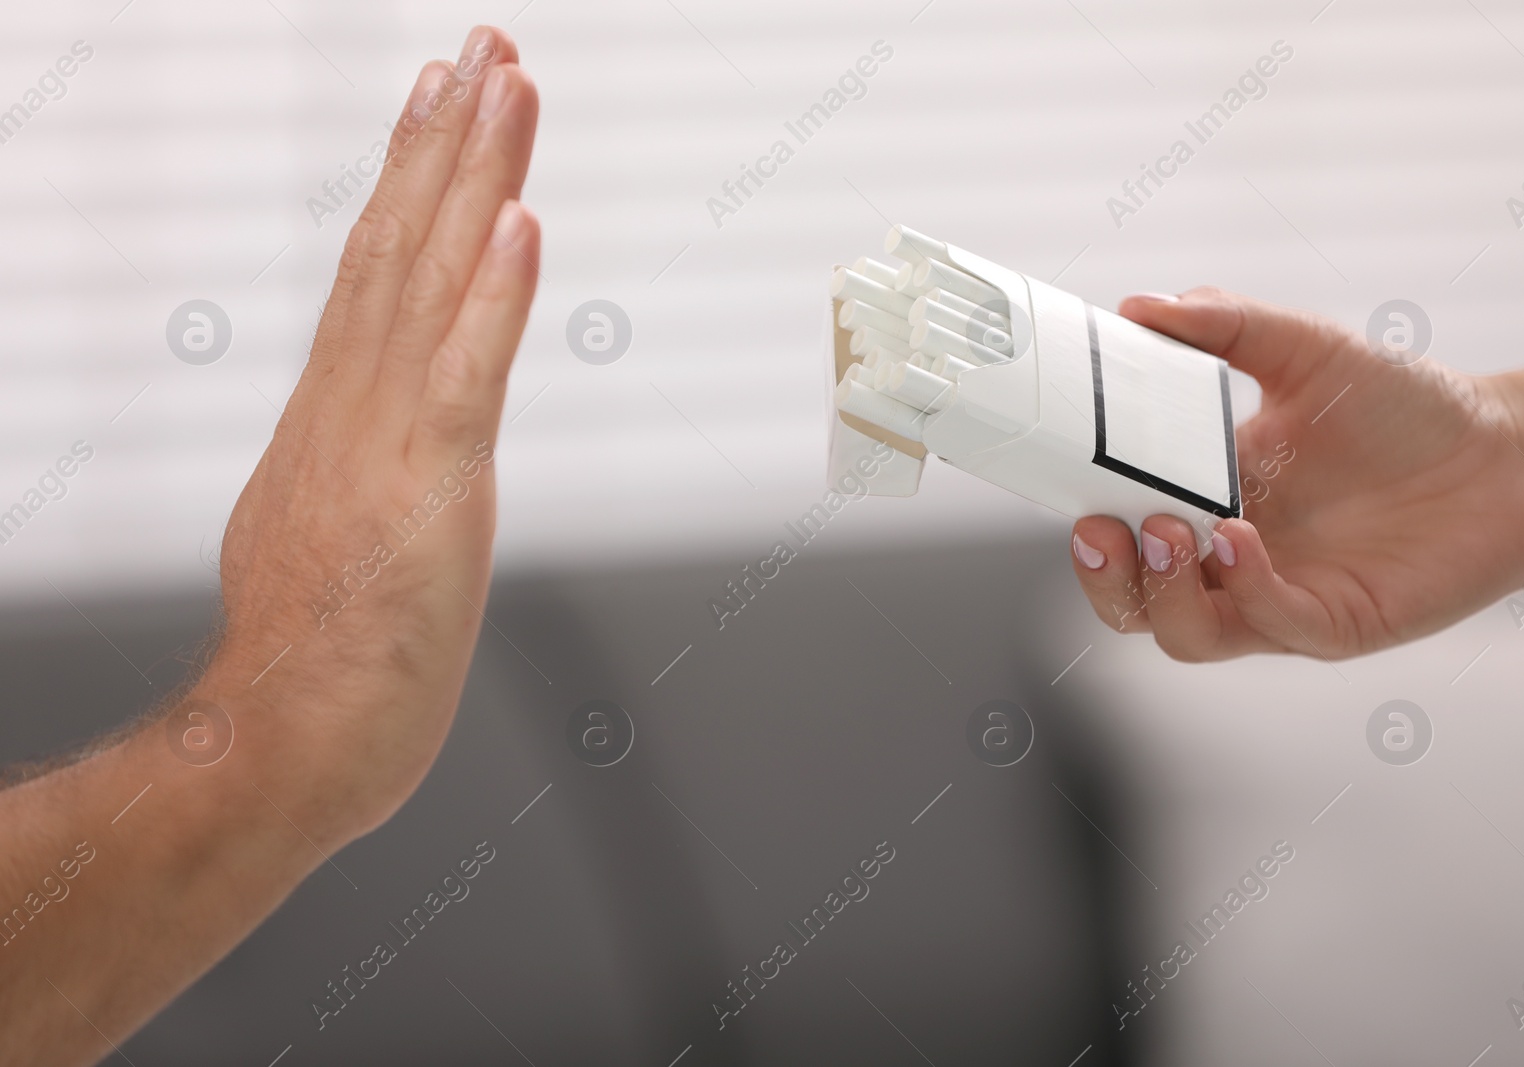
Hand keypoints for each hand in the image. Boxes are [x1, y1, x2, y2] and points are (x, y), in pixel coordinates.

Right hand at [197, 25, 539, 840]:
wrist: (284, 749)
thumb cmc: (317, 667)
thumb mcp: (325, 539)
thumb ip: (346, 477)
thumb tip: (356, 455)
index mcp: (338, 418)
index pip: (382, 272)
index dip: (415, 181)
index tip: (442, 101)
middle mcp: (354, 406)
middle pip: (403, 246)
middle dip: (448, 141)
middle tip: (479, 47)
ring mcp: (385, 440)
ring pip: (433, 283)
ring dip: (471, 178)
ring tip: (498, 83)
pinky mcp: (425, 491)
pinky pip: (463, 376)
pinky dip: (490, 295)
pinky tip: (516, 218)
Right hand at [1068, 287, 1523, 661]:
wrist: (1508, 450)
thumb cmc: (1405, 410)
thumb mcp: (1303, 350)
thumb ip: (1222, 325)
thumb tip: (1141, 306)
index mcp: (1208, 501)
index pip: (1121, 536)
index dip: (1084, 527)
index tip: (1065, 485)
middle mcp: (1232, 562)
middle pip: (1133, 605)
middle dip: (1105, 578)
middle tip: (1102, 529)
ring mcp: (1278, 600)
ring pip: (1186, 634)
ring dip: (1164, 591)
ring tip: (1176, 530)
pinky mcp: (1333, 625)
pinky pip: (1267, 624)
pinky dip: (1242, 587)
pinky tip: (1239, 538)